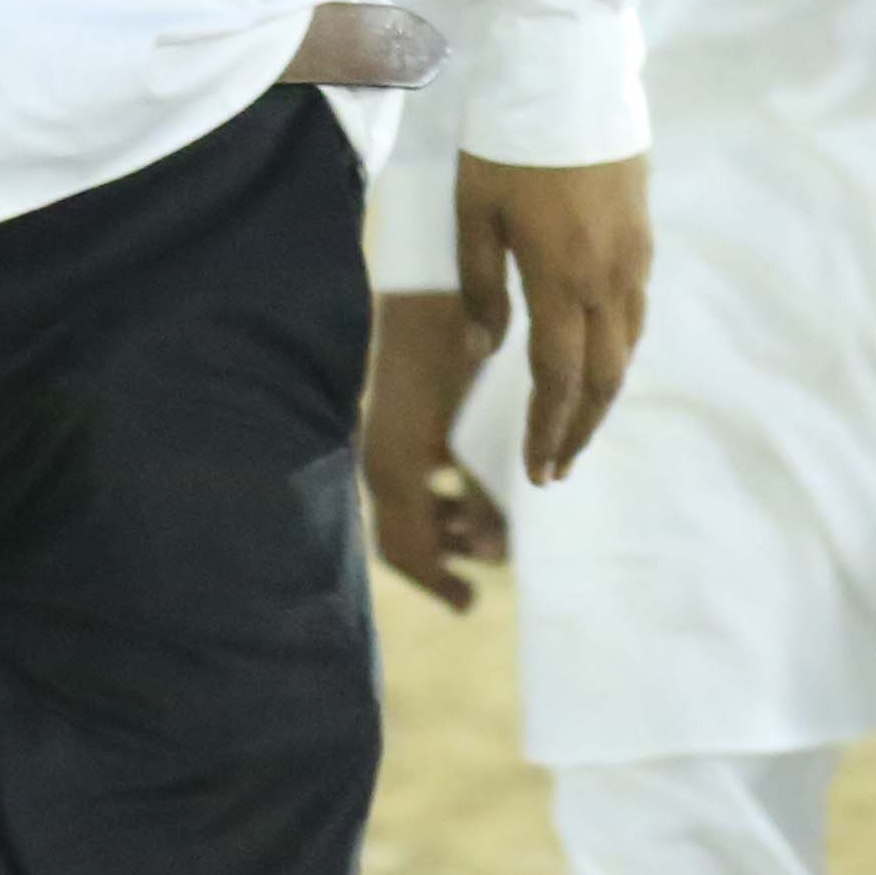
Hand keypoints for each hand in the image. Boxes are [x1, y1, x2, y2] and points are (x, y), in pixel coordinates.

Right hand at [362, 288, 509, 606]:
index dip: (436, 582)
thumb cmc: (455, 349)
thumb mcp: (466, 436)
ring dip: (454, 520)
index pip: (403, 550)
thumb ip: (473, 497)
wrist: (430, 274)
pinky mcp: (404, 413)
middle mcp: (382, 453)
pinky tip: (479, 478)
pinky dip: (449, 489)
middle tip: (494, 551)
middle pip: (409, 531)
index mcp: (391, 465)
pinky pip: (420, 470)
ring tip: (492, 519)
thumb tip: (488, 556)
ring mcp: (391, 432)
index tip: (470, 600)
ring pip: (416, 501)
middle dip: (452, 550)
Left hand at [456, 150, 648, 487]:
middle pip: (604, 378)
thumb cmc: (507, 139)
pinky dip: (618, 351)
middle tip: (557, 469)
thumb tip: (483, 353)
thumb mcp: (475, 213)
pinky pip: (636, 312)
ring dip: (603, 396)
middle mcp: (607, 277)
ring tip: (576, 425)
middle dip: (580, 429)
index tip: (538, 472)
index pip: (558, 378)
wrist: (569, 71)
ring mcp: (633, 256)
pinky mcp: (643, 234)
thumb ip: (480, 287)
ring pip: (627, 348)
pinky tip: (599, 358)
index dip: (548, 430)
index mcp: (560, 277)